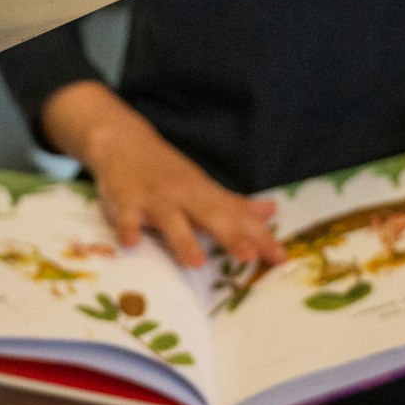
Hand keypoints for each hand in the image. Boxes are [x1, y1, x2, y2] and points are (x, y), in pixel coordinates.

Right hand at [42, 81, 283, 268]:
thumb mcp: (203, 186)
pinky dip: (128, 228)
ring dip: (183, 239)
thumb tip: (273, 211)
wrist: (124, 141)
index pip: (238, 217)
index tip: (280, 258)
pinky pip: (126, 217)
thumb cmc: (168, 172)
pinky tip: (131, 243)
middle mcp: (184, 195)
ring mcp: (154, 198)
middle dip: (230, 236)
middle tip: (249, 257)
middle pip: (210, 216)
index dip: (259, 237)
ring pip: (170, 220)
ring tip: (196, 263)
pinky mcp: (125, 201)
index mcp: (205, 194)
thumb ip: (235, 205)